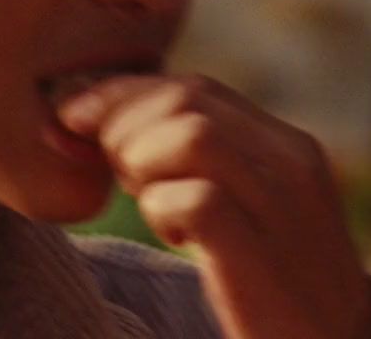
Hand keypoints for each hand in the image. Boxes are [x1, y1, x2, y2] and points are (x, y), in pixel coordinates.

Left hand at [59, 74, 370, 338]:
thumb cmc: (274, 283)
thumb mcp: (247, 205)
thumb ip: (201, 162)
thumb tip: (104, 123)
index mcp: (287, 145)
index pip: (195, 87)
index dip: (126, 95)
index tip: (79, 118)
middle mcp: (292, 162)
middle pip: (186, 100)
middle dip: (126, 126)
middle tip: (121, 174)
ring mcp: (281, 207)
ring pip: (192, 136)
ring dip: (143, 162)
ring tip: (149, 200)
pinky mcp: (262, 254)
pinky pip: (196, 200)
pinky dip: (162, 210)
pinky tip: (174, 236)